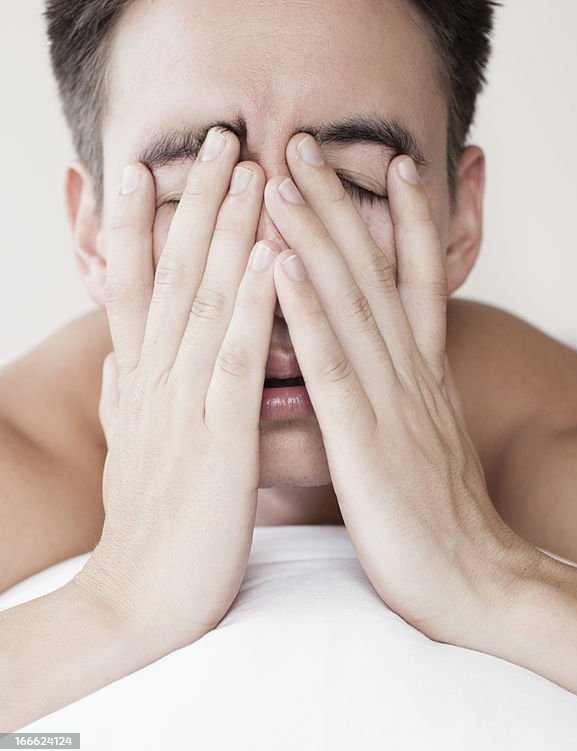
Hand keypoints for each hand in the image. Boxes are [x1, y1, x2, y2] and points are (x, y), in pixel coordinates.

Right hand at [79, 127, 277, 646]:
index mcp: (141, 384)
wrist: (141, 602)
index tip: (147, 166)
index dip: (139, 223)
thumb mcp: (132, 454)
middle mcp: (155, 382)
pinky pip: (236, 361)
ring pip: (204, 302)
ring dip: (226, 232)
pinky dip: (255, 306)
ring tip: (248, 169)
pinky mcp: (218, 441)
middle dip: (194, 203)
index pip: (136, 287)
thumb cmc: (150, 527)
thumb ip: (125, 401)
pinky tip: (274, 258)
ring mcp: (184, 407)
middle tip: (217, 137)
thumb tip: (116, 363)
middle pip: (171, 275)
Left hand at [262, 134, 541, 643]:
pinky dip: (307, 310)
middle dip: (340, 203)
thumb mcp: (435, 451)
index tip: (389, 166)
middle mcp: (415, 376)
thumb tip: (397, 384)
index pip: (417, 283)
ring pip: (352, 304)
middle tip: (306, 142)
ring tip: (281, 176)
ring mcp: (394, 403)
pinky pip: (334, 365)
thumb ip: (415, 407)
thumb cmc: (449, 527)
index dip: (403, 221)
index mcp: (429, 379)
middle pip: (376, 274)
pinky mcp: (367, 442)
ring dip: (316, 236)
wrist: (483, 584)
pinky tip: (281, 266)